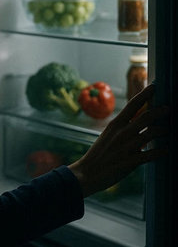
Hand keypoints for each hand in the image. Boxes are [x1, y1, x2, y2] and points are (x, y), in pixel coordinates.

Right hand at [68, 83, 168, 197]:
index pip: (132, 105)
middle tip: (169, 108)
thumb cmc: (99, 153)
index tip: (155, 86)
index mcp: (115, 124)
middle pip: (145, 117)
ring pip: (151, 134)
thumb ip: (124, 129)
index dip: (144, 94)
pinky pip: (151, 154)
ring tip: (168, 131)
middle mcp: (122, 133)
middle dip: (160, 111)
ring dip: (163, 131)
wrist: (88, 172)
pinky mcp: (130, 161)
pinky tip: (168, 150)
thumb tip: (140, 123)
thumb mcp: (108, 135)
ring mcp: (127, 147)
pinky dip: (162, 151)